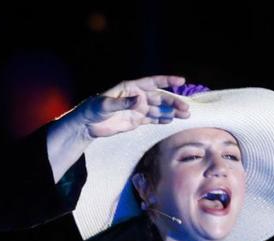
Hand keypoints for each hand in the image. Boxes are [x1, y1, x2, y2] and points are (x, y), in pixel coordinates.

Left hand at [76, 76, 193, 139]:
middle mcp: (137, 96)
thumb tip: (140, 101)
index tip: (181, 81)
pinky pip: (152, 119)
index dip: (167, 80)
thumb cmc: (93, 110)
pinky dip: (162, 120)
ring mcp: (138, 109)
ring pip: (158, 109)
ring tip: (183, 115)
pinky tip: (171, 121)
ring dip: (171, 112)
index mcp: (131, 87)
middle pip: (159, 97)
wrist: (87, 125)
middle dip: (173, 102)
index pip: (153, 82)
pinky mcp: (136, 120)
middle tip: (185, 109)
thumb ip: (124, 103)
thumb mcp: (106, 105)